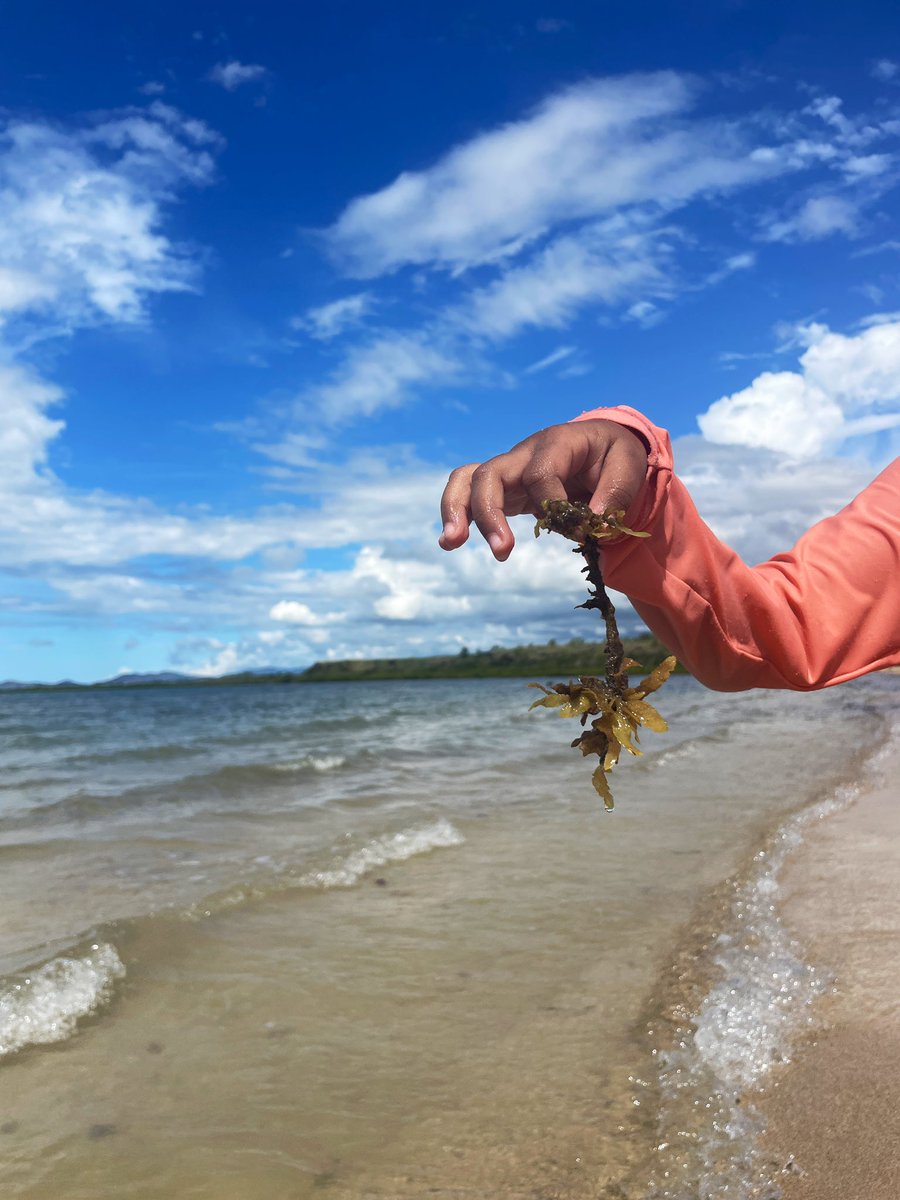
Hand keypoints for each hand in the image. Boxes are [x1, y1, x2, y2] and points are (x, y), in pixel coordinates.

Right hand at [438, 419, 647, 560]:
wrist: (601, 445)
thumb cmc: (614, 455)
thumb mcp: (629, 465)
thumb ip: (615, 493)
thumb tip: (590, 524)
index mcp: (556, 442)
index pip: (540, 474)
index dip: (554, 506)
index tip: (579, 531)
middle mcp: (524, 453)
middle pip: (491, 473)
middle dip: (489, 512)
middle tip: (502, 550)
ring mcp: (510, 469)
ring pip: (468, 479)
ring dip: (456, 509)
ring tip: (450, 543)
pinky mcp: (504, 488)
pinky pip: (469, 492)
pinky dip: (456, 514)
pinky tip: (448, 542)